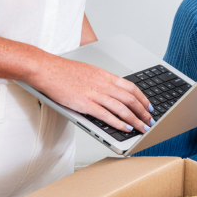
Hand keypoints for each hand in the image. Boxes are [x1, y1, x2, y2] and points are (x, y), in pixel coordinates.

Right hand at [27, 54, 152, 132]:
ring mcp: (94, 94)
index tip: (149, 107)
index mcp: (105, 76)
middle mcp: (103, 84)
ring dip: (136, 120)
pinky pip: (106, 115)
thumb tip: (113, 90)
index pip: (132, 88)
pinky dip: (119, 123)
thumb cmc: (63, 71)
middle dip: (144, 112)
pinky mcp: (84, 104)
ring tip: (143, 128)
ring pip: (122, 108)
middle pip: (131, 99)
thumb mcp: (89, 71)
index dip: (143, 99)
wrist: (45, 69)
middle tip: (150, 121)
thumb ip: (102, 81)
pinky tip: (126, 128)